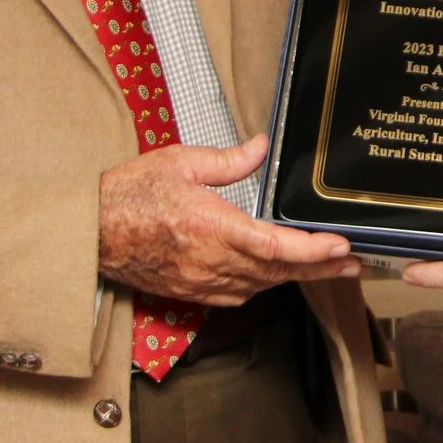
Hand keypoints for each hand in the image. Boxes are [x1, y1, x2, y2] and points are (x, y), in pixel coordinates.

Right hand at [99, 135, 358, 305]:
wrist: (89, 232)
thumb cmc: (128, 196)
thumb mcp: (180, 162)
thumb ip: (228, 160)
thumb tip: (262, 147)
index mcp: (212, 227)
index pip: (275, 246)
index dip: (312, 251)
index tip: (340, 246)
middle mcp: (211, 261)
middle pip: (277, 272)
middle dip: (320, 268)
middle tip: (353, 263)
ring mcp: (201, 281)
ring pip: (261, 285)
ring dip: (295, 278)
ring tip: (327, 268)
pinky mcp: (190, 292)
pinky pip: (237, 295)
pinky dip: (263, 286)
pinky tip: (278, 277)